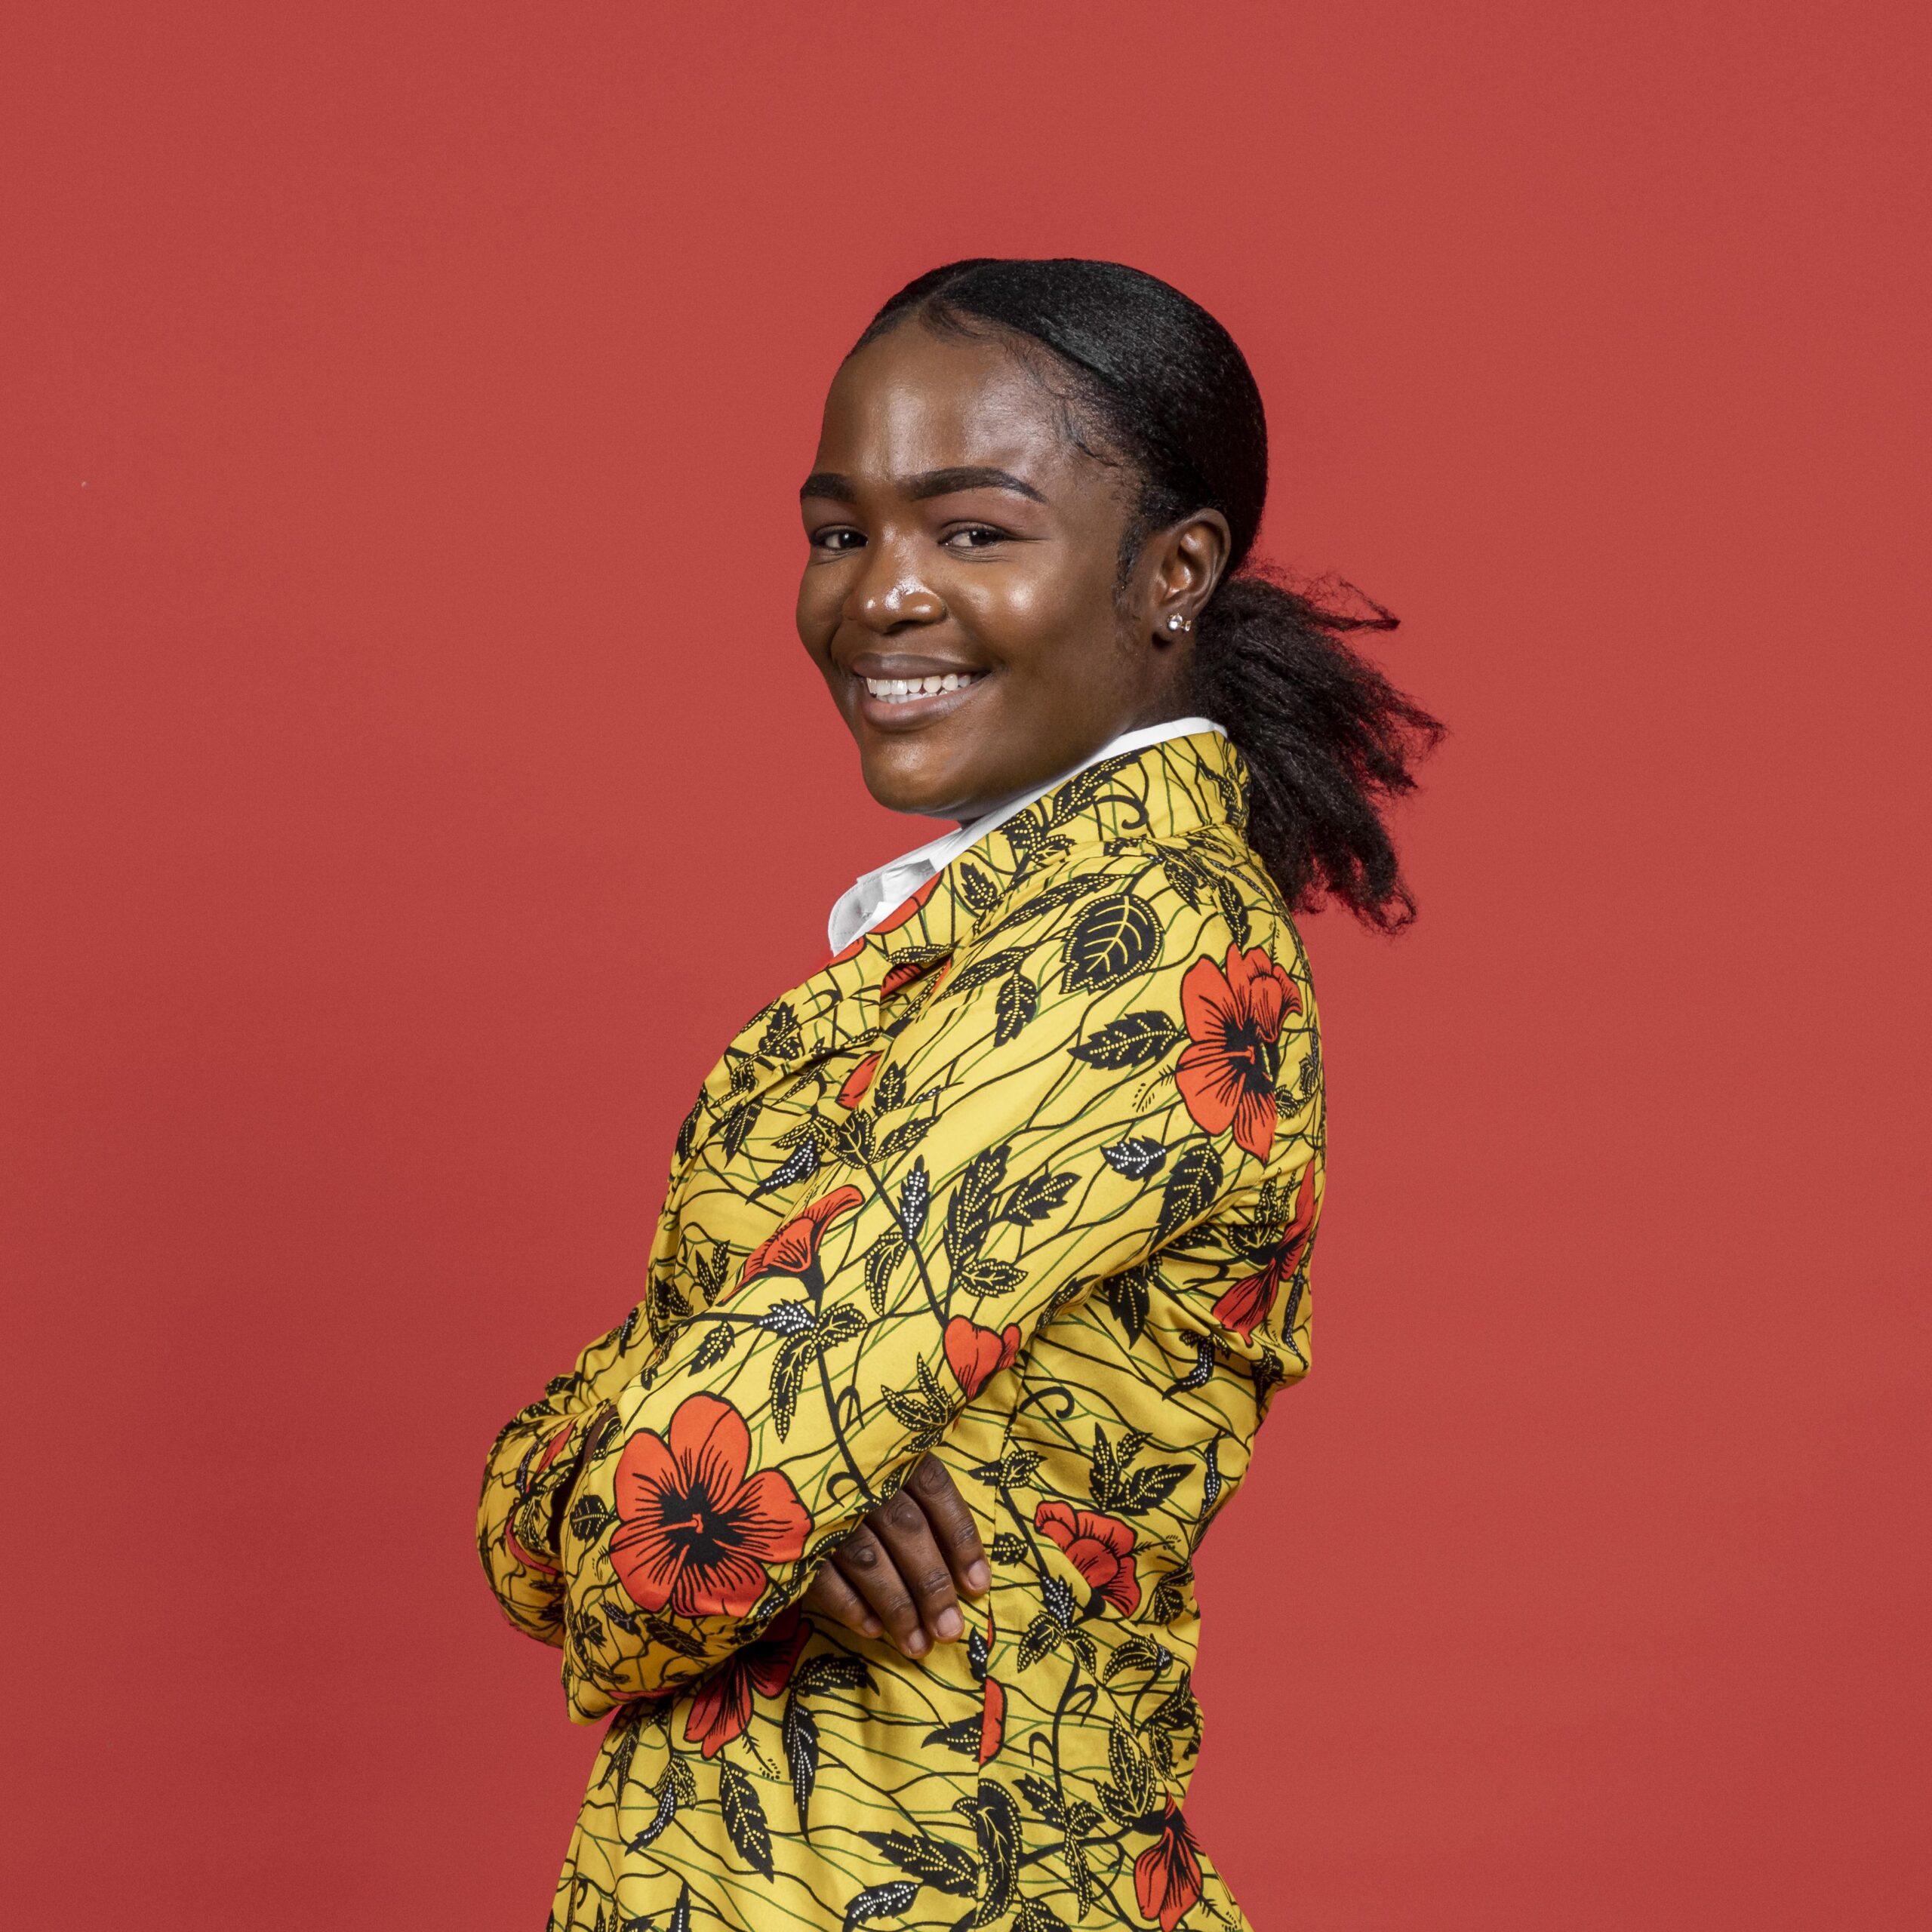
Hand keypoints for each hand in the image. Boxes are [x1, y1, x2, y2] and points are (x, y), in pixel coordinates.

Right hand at [802, 1454, 990, 1657]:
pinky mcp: (789, 1535)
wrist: (758, 1460)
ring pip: (868, 1560)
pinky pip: (823, 1576)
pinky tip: (872, 1630)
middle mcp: (861, 1477)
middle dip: (932, 1586)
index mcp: (890, 1452)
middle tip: (950, 1631)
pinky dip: (850, 1606)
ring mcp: (824, 1506)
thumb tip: (963, 1565)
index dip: (961, 1540)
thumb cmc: (838, 1467)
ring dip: (897, 1608)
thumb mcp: (882, 1462)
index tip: (979, 1587)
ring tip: (917, 1646)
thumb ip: (916, 1495)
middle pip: (907, 1532)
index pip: (936, 1492)